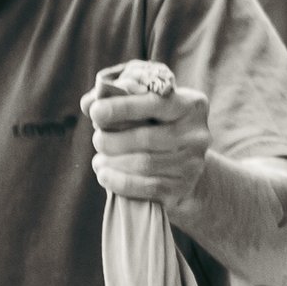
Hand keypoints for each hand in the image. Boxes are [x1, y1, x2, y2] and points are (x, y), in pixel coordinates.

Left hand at [86, 62, 212, 212]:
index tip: (95, 112)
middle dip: (113, 139)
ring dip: (113, 162)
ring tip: (99, 160)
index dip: (123, 107)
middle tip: (97, 140)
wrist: (184, 166)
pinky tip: (105, 175)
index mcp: (191, 105)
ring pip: (144, 163)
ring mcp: (193, 163)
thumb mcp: (144, 105)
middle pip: (147, 138)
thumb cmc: (156, 127)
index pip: (155, 103)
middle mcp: (198, 133)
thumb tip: (88, 103)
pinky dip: (119, 182)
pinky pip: (147, 186)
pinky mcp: (183, 187)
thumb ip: (117, 98)